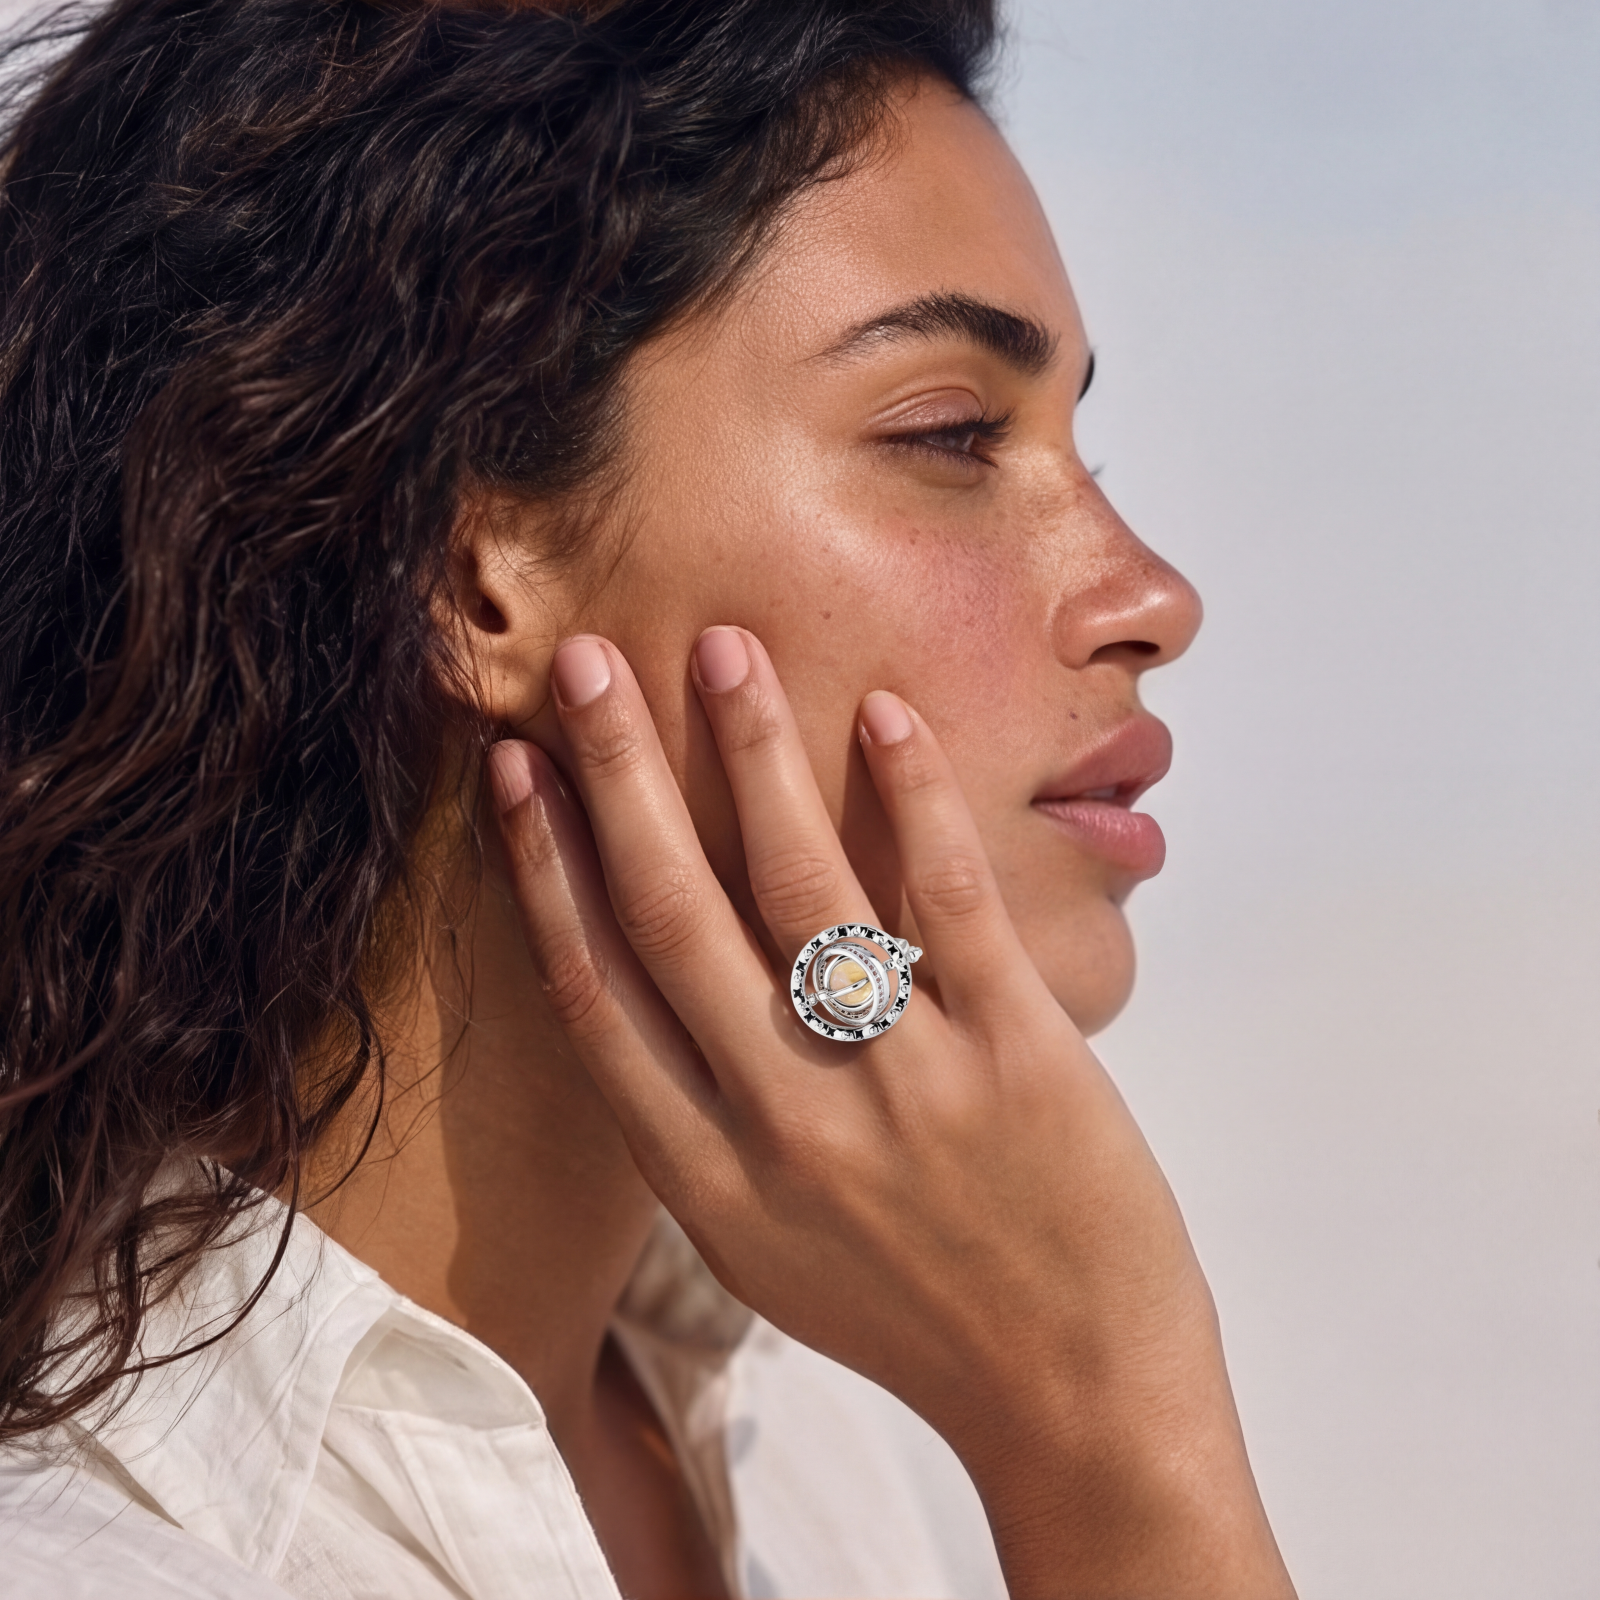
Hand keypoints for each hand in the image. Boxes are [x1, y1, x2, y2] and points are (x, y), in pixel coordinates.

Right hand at [487, 626, 1292, 1598]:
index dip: (544, 867)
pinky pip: (947, 902)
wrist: (1075, 1399)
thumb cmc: (912, 1312)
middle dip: (617, 774)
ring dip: (749, 752)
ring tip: (723, 648)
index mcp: (707, 1179)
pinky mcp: (1017, 1055)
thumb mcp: (767, 1249)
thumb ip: (700, 1132)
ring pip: (799, 886)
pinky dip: (913, 797)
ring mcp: (902, 1087)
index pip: (597, 993)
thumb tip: (650, 992)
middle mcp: (785, 1127)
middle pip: (672, 915)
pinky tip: (882, 712)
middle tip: (586, 662)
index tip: (514, 769)